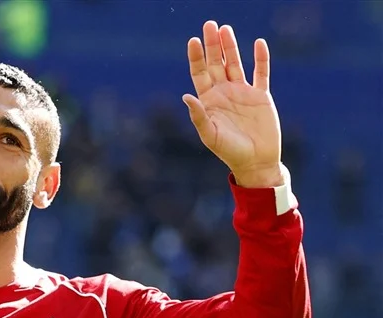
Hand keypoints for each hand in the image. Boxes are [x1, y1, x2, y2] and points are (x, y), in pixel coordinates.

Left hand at [184, 21, 282, 187]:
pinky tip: (258, 43)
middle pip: (216, 63)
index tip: (193, 41)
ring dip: (231, 47)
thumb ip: (199, 116)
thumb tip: (186, 96)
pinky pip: (261, 73)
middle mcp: (224, 93)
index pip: (200, 74)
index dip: (196, 57)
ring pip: (236, 63)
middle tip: (209, 24)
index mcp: (209, 101)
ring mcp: (243, 92)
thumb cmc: (229, 151)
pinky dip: (260, 59)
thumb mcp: (210, 135)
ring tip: (225, 28)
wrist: (256, 161)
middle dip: (212, 45)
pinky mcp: (261, 96)